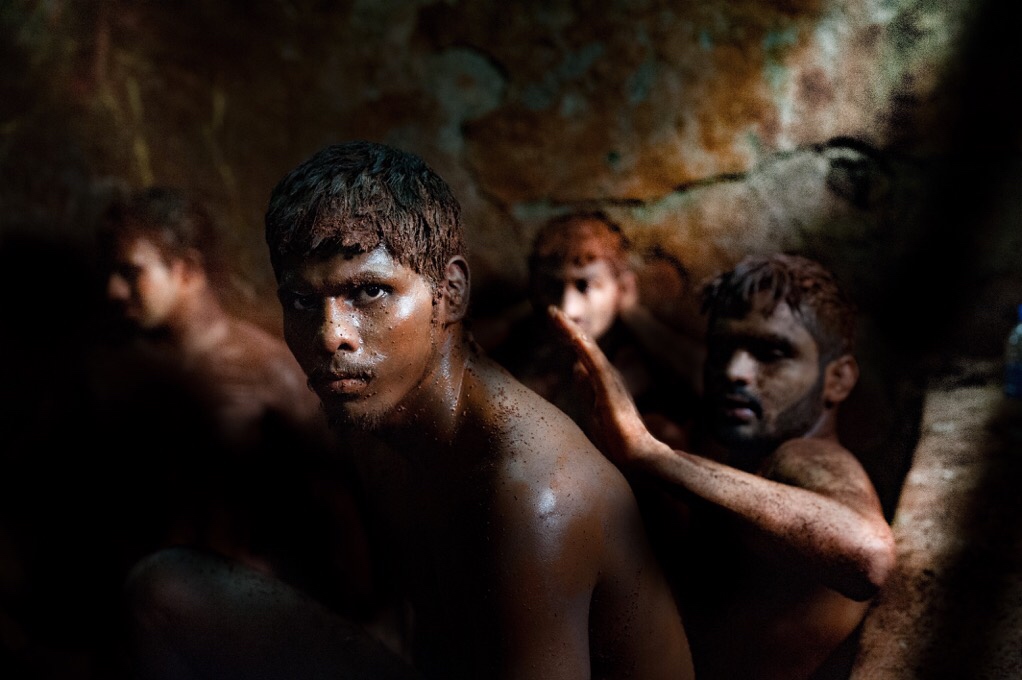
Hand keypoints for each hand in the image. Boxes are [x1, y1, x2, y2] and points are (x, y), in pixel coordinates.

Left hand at [548, 306, 659, 468]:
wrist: (637, 457)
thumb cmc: (617, 438)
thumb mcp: (593, 409)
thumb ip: (586, 388)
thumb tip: (577, 367)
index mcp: (603, 380)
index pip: (583, 353)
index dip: (569, 336)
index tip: (555, 319)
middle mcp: (608, 376)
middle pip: (584, 346)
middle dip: (567, 328)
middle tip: (551, 311)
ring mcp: (610, 382)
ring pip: (588, 350)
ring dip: (572, 332)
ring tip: (557, 316)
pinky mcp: (610, 391)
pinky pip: (596, 365)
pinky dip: (585, 349)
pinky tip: (574, 336)